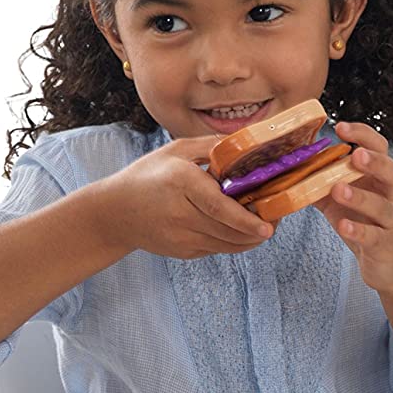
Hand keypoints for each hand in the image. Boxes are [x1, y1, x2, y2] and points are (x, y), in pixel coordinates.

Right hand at [95, 136, 274, 259]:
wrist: (115, 213)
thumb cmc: (148, 176)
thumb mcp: (175, 151)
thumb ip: (211, 147)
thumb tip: (247, 140)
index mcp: (180, 182)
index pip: (218, 207)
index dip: (245, 219)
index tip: (267, 226)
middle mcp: (181, 212)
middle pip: (230, 230)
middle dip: (259, 229)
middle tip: (278, 218)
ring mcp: (182, 237)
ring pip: (229, 244)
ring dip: (251, 237)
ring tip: (265, 223)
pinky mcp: (184, 252)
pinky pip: (219, 249)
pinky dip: (235, 240)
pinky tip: (242, 228)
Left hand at [314, 122, 392, 292]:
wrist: (391, 264)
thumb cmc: (365, 225)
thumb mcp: (340, 200)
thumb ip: (320, 181)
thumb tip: (288, 161)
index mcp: (377, 179)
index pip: (378, 149)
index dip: (363, 135)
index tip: (341, 127)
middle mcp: (387, 197)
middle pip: (392, 172)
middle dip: (375, 161)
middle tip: (355, 154)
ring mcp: (389, 222)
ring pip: (382, 206)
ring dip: (360, 196)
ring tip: (338, 189)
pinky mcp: (384, 246)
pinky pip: (373, 237)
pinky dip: (358, 230)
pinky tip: (343, 225)